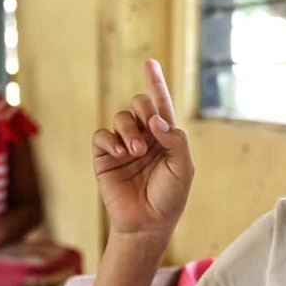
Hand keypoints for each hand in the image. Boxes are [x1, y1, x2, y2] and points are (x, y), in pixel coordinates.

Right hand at [93, 59, 193, 235]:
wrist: (147, 223)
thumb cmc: (169, 197)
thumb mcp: (183, 168)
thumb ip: (175, 140)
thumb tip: (156, 121)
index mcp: (165, 136)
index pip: (161, 104)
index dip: (155, 82)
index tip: (150, 62)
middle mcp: (144, 136)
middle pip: (139, 104)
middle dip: (144, 109)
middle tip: (151, 129)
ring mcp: (123, 145)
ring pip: (121, 117)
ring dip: (129, 130)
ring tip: (136, 152)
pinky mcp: (105, 156)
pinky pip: (102, 136)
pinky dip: (111, 140)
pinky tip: (121, 154)